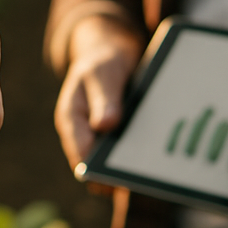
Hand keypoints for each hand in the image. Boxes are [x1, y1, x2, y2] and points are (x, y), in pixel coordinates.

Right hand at [54, 16, 142, 170]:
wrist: (112, 53)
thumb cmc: (103, 61)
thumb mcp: (103, 72)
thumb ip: (104, 97)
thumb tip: (104, 125)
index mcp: (70, 119)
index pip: (80, 155)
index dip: (100, 170)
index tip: (123, 174)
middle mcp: (82, 134)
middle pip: (97, 168)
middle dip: (117, 173)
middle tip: (145, 174)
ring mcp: (98, 139)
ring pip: (111, 167)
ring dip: (129, 169)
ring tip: (154, 169)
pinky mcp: (114, 140)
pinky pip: (125, 160)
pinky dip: (138, 163)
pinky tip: (157, 162)